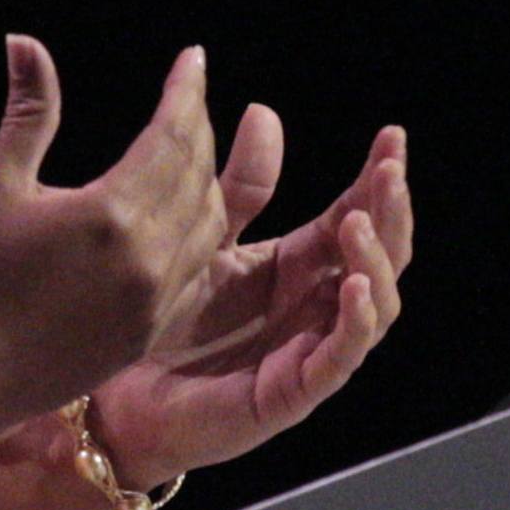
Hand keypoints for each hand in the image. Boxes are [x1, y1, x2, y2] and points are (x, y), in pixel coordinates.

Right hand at [0, 37, 229, 441]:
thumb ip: (29, 111)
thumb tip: (24, 41)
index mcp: (113, 214)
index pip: (173, 134)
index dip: (186, 91)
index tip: (193, 57)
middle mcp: (150, 258)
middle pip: (199, 174)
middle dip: (198, 126)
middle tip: (186, 94)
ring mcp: (157, 302)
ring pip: (209, 223)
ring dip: (206, 177)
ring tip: (188, 146)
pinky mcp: (151, 334)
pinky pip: (199, 270)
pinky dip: (201, 231)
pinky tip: (184, 215)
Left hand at [87, 108, 408, 484]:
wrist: (117, 399)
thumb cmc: (163, 325)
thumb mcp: (204, 240)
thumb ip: (241, 186)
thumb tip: (264, 110)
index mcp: (298, 268)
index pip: (356, 217)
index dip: (378, 181)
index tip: (392, 136)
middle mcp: (316, 307)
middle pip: (381, 256)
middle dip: (391, 211)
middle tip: (389, 170)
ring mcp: (311, 350)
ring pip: (377, 305)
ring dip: (377, 260)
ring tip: (360, 219)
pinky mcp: (294, 392)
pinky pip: (341, 357)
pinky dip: (357, 322)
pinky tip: (354, 285)